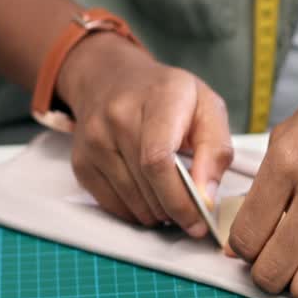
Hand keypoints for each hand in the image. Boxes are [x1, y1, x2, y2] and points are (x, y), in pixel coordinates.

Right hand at [57, 31, 233, 235]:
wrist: (112, 79)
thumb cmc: (167, 96)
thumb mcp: (206, 107)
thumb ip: (216, 150)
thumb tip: (207, 197)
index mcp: (158, 98)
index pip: (158, 158)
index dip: (180, 197)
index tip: (199, 219)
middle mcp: (118, 115)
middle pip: (147, 184)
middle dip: (175, 209)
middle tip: (191, 214)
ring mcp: (94, 140)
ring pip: (131, 200)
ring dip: (157, 213)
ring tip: (170, 200)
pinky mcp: (81, 161)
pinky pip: (111, 204)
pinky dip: (135, 211)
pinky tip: (148, 196)